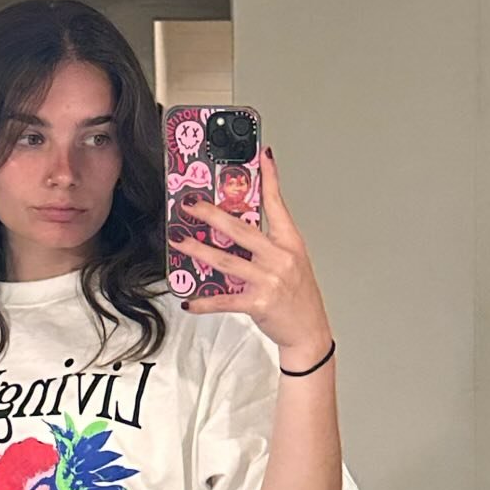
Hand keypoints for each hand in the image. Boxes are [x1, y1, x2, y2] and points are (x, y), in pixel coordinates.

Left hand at [168, 146, 333, 361]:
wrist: (309, 332)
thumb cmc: (298, 296)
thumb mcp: (292, 262)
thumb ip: (269, 244)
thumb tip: (236, 229)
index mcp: (290, 243)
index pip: (278, 205)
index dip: (270, 179)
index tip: (261, 157)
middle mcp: (280, 257)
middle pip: (241, 229)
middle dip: (212, 214)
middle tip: (191, 204)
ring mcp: (269, 280)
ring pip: (226, 260)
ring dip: (199, 251)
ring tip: (180, 242)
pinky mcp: (258, 302)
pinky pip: (224, 299)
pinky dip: (204, 301)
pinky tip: (189, 299)